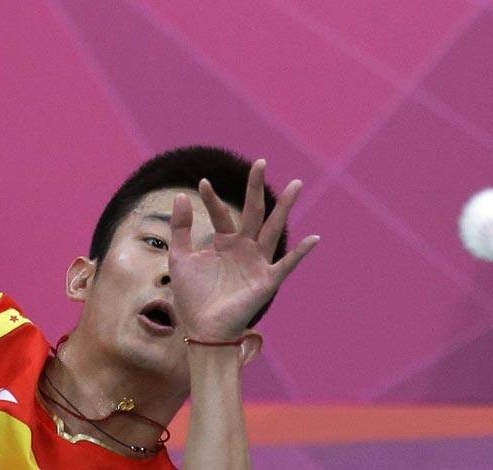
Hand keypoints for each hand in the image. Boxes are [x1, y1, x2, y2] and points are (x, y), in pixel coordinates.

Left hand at [168, 160, 319, 341]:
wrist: (202, 329)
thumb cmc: (192, 296)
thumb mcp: (180, 257)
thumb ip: (180, 228)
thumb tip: (181, 194)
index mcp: (224, 243)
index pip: (221, 214)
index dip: (211, 199)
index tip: (201, 183)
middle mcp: (244, 248)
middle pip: (254, 212)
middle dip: (256, 188)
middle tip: (260, 162)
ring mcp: (257, 262)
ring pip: (273, 229)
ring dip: (285, 208)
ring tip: (297, 184)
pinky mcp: (266, 281)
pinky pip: (286, 264)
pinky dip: (300, 253)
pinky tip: (313, 238)